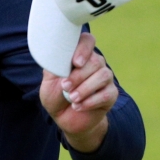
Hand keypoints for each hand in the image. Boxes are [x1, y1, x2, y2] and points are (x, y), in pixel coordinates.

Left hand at [39, 32, 117, 152]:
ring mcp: (105, 78)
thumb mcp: (48, 80)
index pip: (87, 41)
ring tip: (72, 98)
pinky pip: (106, 94)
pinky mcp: (111, 94)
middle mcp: (95, 63)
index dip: (83, 48)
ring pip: (103, 75)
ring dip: (85, 88)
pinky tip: (78, 106)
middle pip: (96, 60)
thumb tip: (55, 55)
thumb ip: (53, 66)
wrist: (65, 119)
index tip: (75, 62)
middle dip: (79, 75)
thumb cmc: (56, 95)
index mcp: (80, 55)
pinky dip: (90, 101)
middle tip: (65, 86)